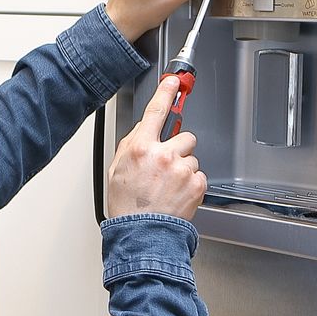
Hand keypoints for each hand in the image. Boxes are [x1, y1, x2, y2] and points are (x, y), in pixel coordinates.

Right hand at [107, 76, 206, 221]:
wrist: (141, 233)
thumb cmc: (127, 205)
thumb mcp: (117, 169)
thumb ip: (131, 144)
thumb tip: (145, 128)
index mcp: (141, 148)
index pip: (156, 111)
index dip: (166, 93)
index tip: (174, 82)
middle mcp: (163, 155)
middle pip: (184, 136)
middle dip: (179, 148)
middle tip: (167, 166)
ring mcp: (182, 170)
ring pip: (193, 157)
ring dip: (184, 168)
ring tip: (170, 186)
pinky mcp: (196, 184)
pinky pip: (199, 175)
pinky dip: (192, 184)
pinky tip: (177, 194)